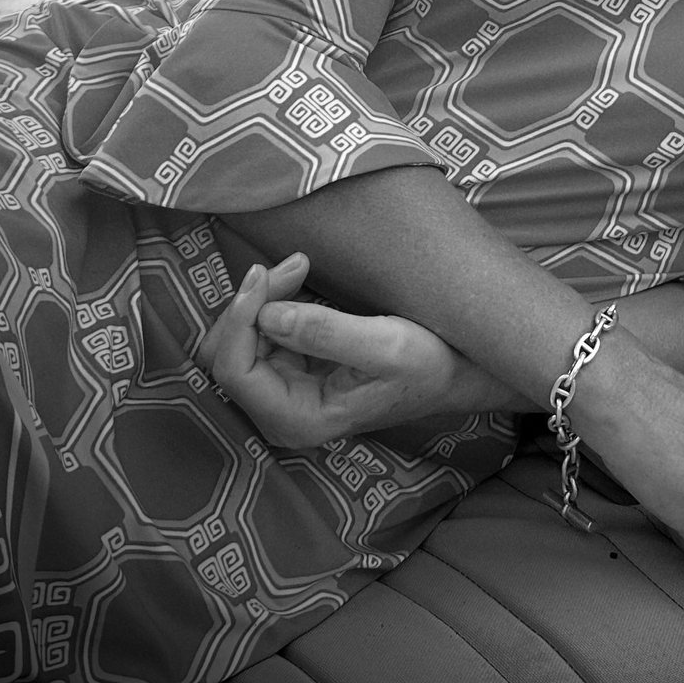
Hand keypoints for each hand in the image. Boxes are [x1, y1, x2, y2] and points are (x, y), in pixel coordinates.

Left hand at [194, 255, 518, 447]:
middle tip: (293, 263)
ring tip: (300, 264)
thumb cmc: (430, 365)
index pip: (234, 371)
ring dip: (261, 297)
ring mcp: (284, 391)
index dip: (242, 318)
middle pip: (226, 355)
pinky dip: (271, 299)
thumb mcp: (388, 345)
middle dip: (250, 304)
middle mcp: (281, 412)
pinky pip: (259, 331)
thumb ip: (326, 332)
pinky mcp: (292, 369)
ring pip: (238, 340)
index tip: (269, 273)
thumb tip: (267, 313)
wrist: (457, 372)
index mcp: (298, 419)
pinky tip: (299, 276)